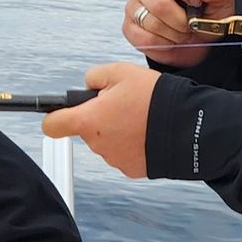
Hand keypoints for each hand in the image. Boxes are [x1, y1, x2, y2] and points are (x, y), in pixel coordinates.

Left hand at [43, 63, 158, 179]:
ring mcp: (115, 159)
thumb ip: (95, 76)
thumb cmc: (156, 100)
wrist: (189, 128)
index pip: (52, 124)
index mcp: (89, 120)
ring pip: (108, 141)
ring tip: (142, 117)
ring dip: (119, 130)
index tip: (60, 113)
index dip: (55, 116)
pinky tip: (149, 132)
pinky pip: (126, 153)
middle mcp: (97, 144)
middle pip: (87, 129)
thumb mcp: (121, 71)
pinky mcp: (133, 169)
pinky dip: (134, 143)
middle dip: (101, 117)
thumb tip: (89, 85)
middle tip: (125, 104)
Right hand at [123, 0, 237, 62]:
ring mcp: (134, 7)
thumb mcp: (221, 1)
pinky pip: (146, 40)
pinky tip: (172, 40)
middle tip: (192, 26)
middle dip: (182, 21)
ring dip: (175, 34)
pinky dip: (165, 44)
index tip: (197, 2)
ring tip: (184, 33)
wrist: (197, 41)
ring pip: (153, 24)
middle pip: (159, 4)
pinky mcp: (130, 28)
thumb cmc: (206, 16)